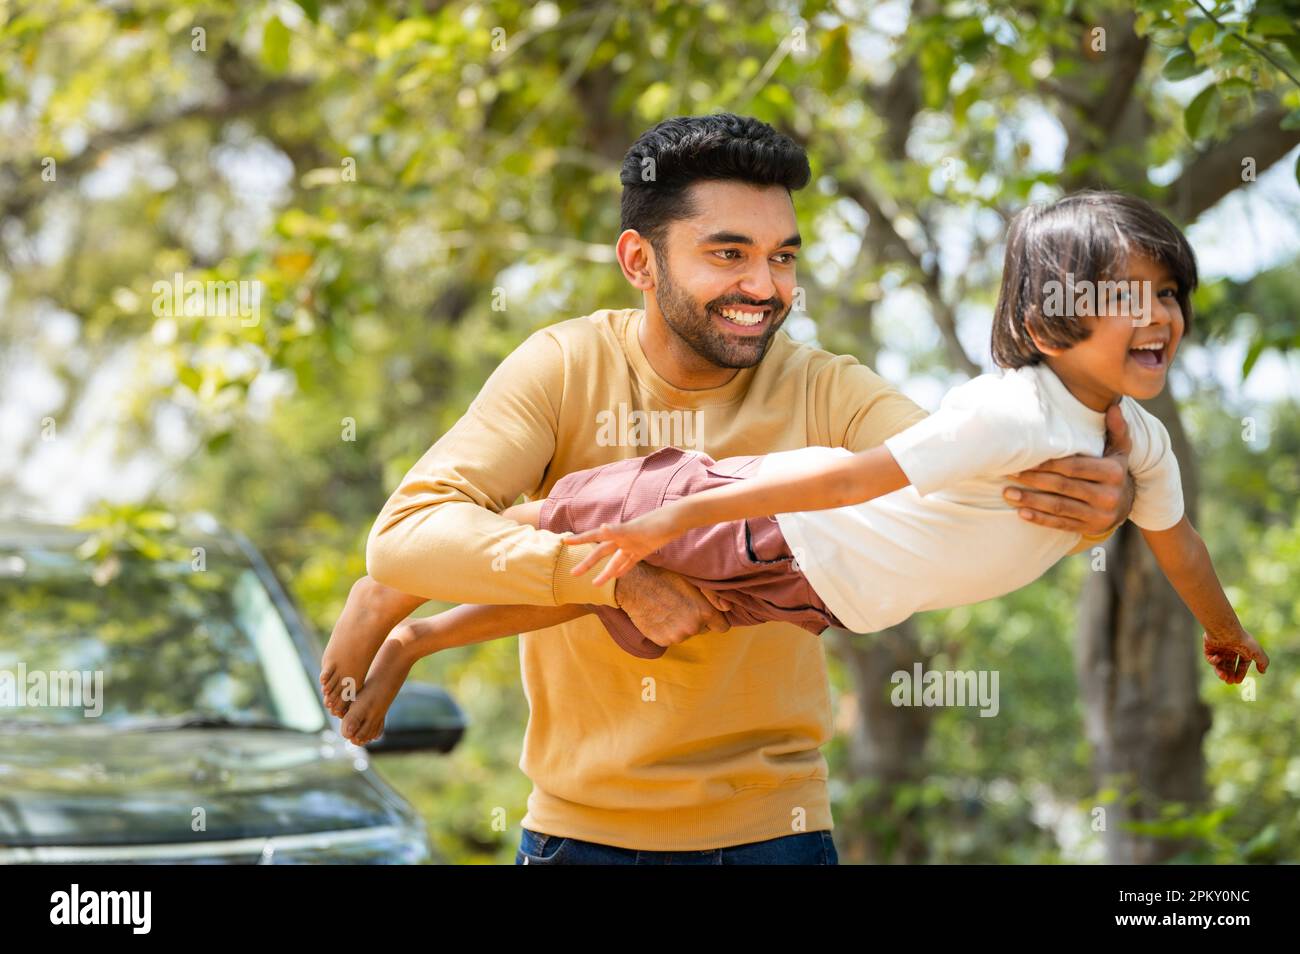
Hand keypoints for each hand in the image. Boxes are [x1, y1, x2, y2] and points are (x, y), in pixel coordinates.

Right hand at [562, 509, 682, 585]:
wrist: (675, 521)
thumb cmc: (656, 523)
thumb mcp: (636, 529)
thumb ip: (618, 530)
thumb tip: (602, 527)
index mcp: (617, 532)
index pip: (594, 536)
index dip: (579, 540)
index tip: (564, 542)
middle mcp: (622, 539)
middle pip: (600, 553)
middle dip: (587, 563)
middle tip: (573, 573)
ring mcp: (632, 545)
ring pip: (614, 561)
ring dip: (604, 572)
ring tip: (594, 584)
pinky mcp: (642, 550)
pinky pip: (628, 562)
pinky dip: (621, 569)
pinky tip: (615, 577)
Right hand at [612, 563, 731, 648]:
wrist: (634, 583)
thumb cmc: (665, 576)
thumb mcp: (692, 579)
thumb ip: (714, 595)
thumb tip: (728, 608)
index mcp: (704, 612)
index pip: (722, 627)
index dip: (715, 618)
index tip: (706, 611)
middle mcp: (693, 627)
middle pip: (703, 630)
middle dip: (697, 620)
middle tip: (682, 604)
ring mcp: (676, 636)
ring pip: (686, 634)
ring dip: (681, 625)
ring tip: (668, 607)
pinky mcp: (662, 641)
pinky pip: (670, 638)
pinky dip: (667, 630)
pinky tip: (659, 614)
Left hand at [1003, 403, 1133, 533]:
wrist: (1128, 504)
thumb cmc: (1114, 470)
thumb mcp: (1119, 450)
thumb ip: (1116, 429)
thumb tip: (1114, 406)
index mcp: (1113, 473)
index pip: (1074, 467)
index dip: (1048, 464)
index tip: (1026, 459)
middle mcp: (1108, 496)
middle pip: (1063, 486)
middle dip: (1034, 480)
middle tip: (1010, 473)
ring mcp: (1098, 515)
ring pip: (1059, 507)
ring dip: (1031, 500)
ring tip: (1008, 493)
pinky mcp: (1089, 528)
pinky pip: (1060, 524)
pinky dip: (1039, 519)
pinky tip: (1021, 512)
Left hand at [1203, 630, 1268, 684]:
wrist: (1225, 630)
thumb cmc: (1242, 641)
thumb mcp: (1257, 653)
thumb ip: (1263, 662)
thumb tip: (1263, 672)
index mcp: (1242, 649)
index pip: (1241, 664)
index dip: (1240, 673)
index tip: (1238, 682)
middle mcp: (1231, 649)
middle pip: (1229, 665)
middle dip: (1229, 674)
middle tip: (1229, 682)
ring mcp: (1219, 648)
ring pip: (1219, 664)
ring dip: (1220, 672)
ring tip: (1223, 677)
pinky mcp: (1209, 646)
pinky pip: (1210, 657)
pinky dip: (1214, 661)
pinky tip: (1219, 658)